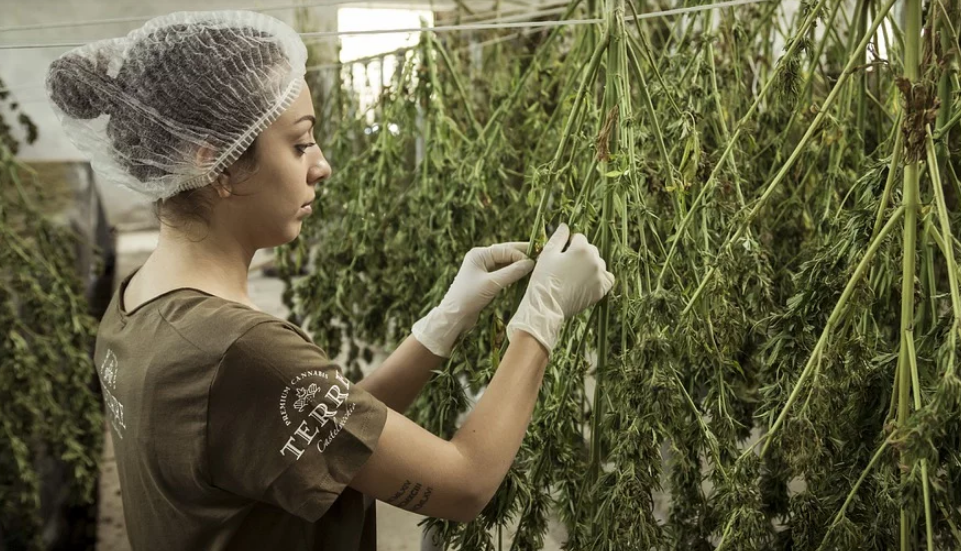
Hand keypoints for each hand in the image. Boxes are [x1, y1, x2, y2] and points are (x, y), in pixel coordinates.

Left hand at [412, 242, 535, 357]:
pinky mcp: (485, 280)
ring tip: (534, 265)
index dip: (521, 254)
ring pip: (505, 263)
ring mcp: (482, 269)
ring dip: (518, 264)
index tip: (536, 261)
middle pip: (505, 253)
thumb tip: (530, 263)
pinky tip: (523, 275)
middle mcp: (480, 258)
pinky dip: (512, 273)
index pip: (505, 250)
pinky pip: (502, 272)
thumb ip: (511, 272)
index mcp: (479, 254)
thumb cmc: (469, 297)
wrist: (454, 316)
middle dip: (522, 255)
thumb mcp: (492, 284)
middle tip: (540, 255)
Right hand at [507, 223, 614, 354]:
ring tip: (574, 276)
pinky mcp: (601, 290)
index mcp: (582, 248)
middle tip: (566, 267)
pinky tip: (588, 281)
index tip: (561, 256)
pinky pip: (607, 278)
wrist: (547, 307)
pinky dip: (600, 278)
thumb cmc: (544, 279)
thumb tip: (565, 226)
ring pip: (598, 263)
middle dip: (580, 254)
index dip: (568, 245)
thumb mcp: (547, 254)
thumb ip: (558, 237)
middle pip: (590, 250)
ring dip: (590, 266)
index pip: (579, 238)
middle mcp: (595, 260)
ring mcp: (600, 276)